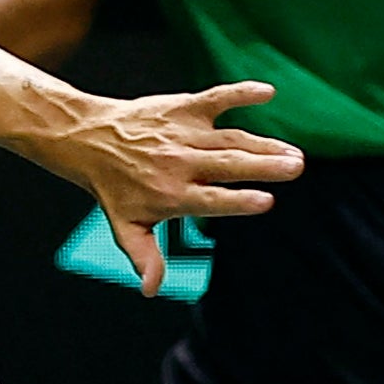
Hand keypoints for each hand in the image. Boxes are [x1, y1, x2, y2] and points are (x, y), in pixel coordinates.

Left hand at [61, 79, 304, 295]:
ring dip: (264, 143)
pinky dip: (240, 93)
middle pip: (227, 165)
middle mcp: (179, 162)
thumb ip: (144, 257)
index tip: (266, 201)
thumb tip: (150, 289)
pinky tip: (268, 93)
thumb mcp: (125, 227)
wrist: (89, 140)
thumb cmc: (113, 187)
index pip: (210, 199)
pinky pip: (216, 98)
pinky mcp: (183, 108)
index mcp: (170, 194)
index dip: (237, 201)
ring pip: (230, 138)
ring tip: (294, 153)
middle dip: (262, 166)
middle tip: (295, 168)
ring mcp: (182, 133)